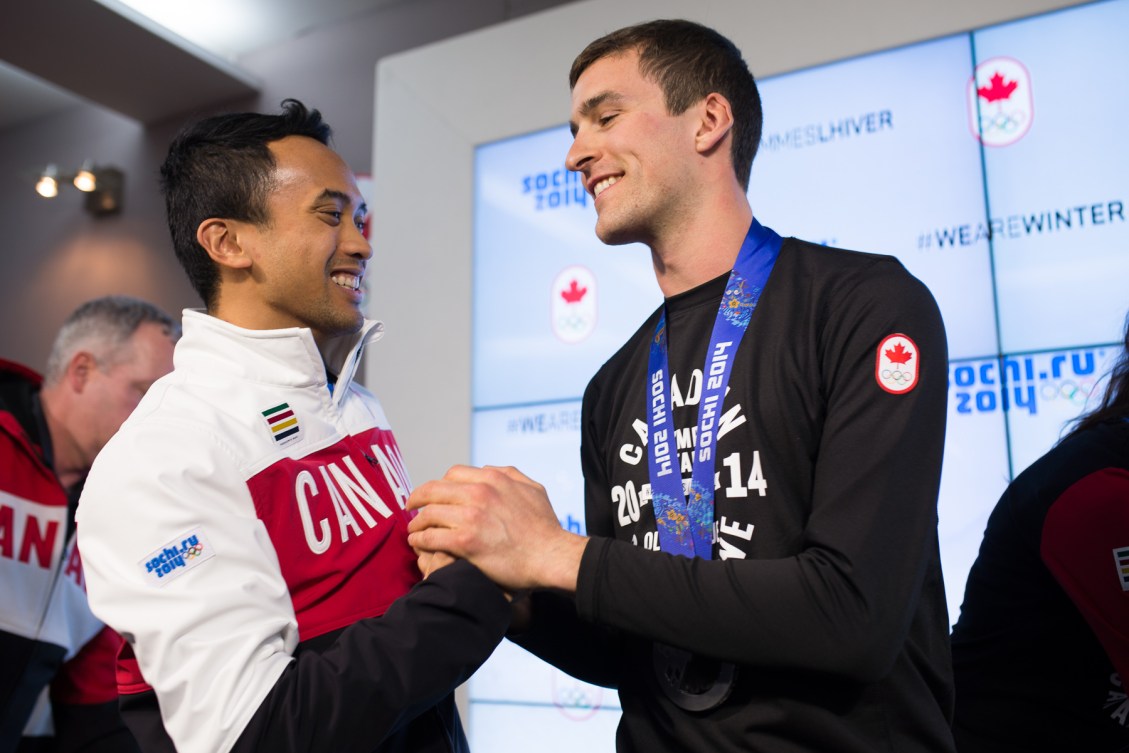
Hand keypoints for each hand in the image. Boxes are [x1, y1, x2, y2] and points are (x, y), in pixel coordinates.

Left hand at [407, 465, 587, 592]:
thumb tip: (491, 471)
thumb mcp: (533, 489)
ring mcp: (471, 516)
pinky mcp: (465, 541)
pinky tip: (418, 544)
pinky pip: (431, 536)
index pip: (452, 474)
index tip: (432, 495)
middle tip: (411, 509)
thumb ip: (511, 475)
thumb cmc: (545, 527)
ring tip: (413, 531)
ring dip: (416, 523)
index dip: (438, 485)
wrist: (551, 556)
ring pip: (429, 514)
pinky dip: (420, 539)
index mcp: (493, 478)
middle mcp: (479, 493)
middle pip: (433, 490)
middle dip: (417, 500)